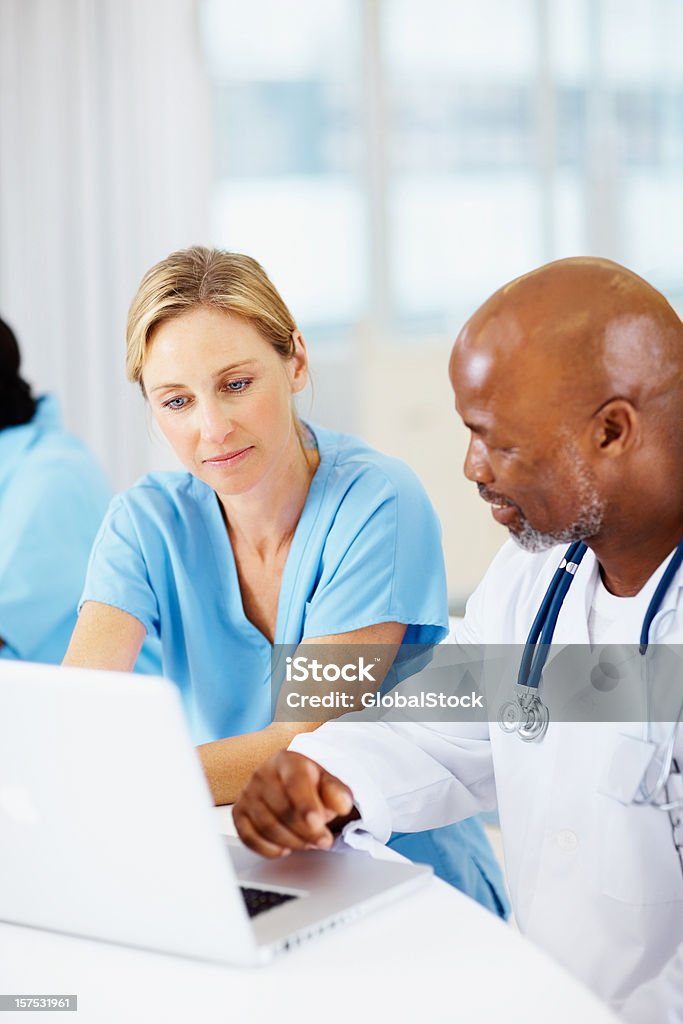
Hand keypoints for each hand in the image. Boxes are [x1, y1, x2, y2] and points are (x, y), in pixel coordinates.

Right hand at [233, 751, 354, 857]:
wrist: (287, 782)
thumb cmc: (308, 784)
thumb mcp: (328, 782)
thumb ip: (337, 792)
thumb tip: (343, 805)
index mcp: (286, 761)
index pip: (295, 783)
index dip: (306, 805)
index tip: (318, 823)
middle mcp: (262, 774)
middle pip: (282, 810)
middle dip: (306, 831)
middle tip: (324, 840)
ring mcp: (248, 794)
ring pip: (267, 827)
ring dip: (292, 842)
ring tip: (309, 843)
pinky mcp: (239, 813)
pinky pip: (249, 838)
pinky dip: (270, 849)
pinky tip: (286, 847)